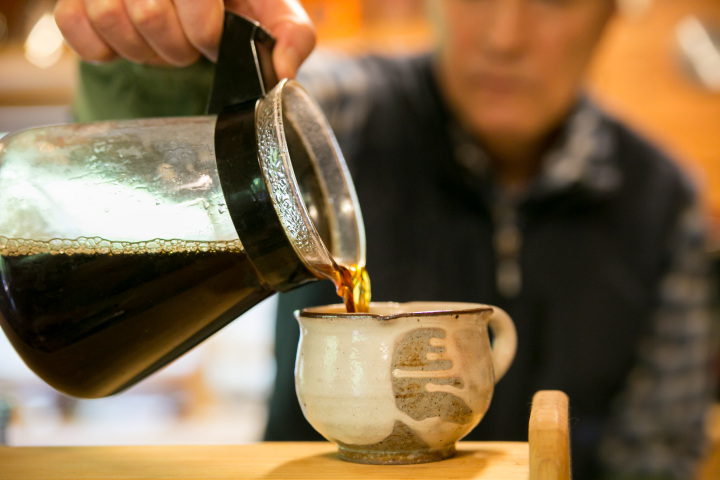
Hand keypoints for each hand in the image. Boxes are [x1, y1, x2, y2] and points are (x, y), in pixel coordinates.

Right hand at [54, 0, 315, 78]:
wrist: (200, 3)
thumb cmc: (236, 2)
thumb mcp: (272, 11)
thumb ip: (291, 35)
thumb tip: (284, 71)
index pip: (196, 1)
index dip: (207, 34)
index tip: (215, 41)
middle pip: (148, 15)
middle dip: (176, 48)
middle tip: (188, 46)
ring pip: (108, 18)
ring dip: (141, 50)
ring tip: (161, 42)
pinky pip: (73, 25)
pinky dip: (100, 49)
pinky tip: (125, 44)